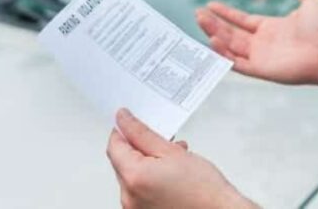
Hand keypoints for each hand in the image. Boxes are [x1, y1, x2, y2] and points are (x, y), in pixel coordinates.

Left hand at [106, 108, 254, 208]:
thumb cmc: (203, 189)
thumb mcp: (173, 151)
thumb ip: (143, 133)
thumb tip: (124, 120)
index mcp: (134, 177)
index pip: (114, 146)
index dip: (122, 129)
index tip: (129, 119)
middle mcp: (128, 197)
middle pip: (122, 161)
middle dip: (139, 147)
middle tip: (163, 140)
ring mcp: (134, 208)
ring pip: (132, 175)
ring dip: (147, 162)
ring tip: (173, 159)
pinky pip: (139, 189)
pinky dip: (151, 178)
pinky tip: (170, 174)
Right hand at [196, 0, 317, 86]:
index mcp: (271, 28)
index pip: (242, 21)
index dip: (226, 13)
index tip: (210, 4)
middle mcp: (263, 43)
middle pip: (231, 33)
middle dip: (214, 23)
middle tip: (197, 13)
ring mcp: (261, 57)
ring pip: (230, 46)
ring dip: (215, 35)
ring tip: (201, 21)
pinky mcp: (262, 70)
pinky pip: (237, 64)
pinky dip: (224, 55)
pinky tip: (213, 41)